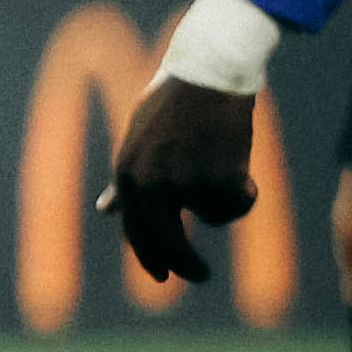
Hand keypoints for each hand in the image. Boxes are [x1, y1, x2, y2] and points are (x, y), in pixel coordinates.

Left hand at [107, 74, 258, 284]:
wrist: (210, 74)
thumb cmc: (173, 105)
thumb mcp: (138, 142)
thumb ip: (126, 182)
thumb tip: (105, 212)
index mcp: (127, 175)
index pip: (135, 230)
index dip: (149, 257)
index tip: (162, 276)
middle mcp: (151, 184)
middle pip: (168, 243)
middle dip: (185, 266)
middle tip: (200, 277)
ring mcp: (186, 183)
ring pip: (212, 216)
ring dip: (224, 199)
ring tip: (222, 160)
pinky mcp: (221, 180)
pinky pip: (239, 205)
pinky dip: (245, 191)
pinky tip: (240, 160)